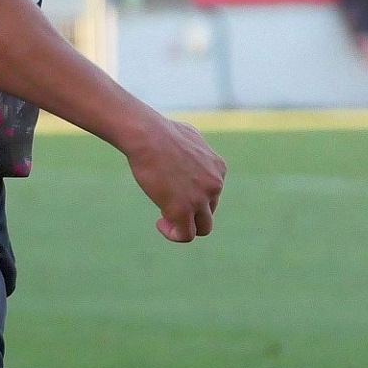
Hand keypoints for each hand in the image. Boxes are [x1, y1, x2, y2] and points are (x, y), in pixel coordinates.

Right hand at [122, 113, 226, 242]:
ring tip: (165, 219)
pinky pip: (185, 235)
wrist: (148, 136)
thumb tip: (190, 160)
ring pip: (203, 228)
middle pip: (209, 211)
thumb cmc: (161, 133)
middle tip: (168, 203)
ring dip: (185, 226)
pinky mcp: (183, 210)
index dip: (193, 196)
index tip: (174, 190)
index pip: (213, 193)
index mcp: (219, 169)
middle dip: (190, 211)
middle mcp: (215, 185)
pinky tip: (160, 222)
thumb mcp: (190, 138)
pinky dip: (174, 234)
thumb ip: (197, 154)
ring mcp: (200, 199)